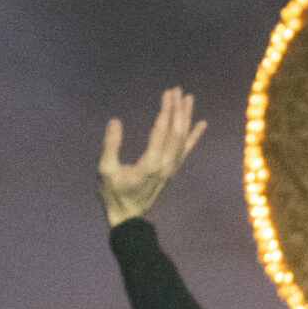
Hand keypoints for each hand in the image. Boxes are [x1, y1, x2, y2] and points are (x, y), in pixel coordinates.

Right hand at [98, 87, 206, 225]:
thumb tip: (115, 121)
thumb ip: (111, 146)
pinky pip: (185, 151)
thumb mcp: (105, 171)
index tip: (168, 93)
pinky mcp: (170, 171)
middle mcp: (165, 165)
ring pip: (183, 139)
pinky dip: (194, 137)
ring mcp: (170, 169)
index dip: (166, 110)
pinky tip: (201, 124)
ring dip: (186, 118)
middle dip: (178, 109)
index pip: (162, 131)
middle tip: (177, 90)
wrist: (128, 218)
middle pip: (176, 132)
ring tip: (189, 98)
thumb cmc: (113, 195)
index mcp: (150, 164)